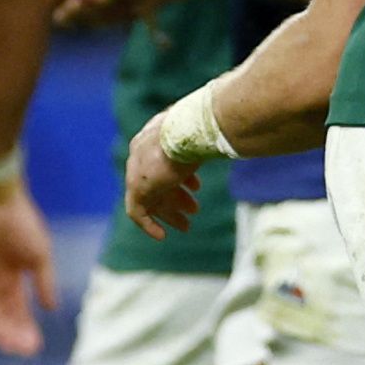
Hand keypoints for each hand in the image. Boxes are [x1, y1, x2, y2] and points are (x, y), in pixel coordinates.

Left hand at [0, 184, 59, 355]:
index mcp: (8, 276)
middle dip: (14, 334)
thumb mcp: (39, 257)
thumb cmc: (20, 222)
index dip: (24, 327)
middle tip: (28, 349)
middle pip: (0, 316)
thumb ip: (44, 283)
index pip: (15, 309)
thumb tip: (52, 309)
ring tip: (14, 344)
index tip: (36, 345)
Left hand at [121, 115, 204, 239]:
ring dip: (169, 212)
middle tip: (193, 211)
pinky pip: (137, 211)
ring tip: (186, 225)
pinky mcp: (137, 187)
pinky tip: (162, 236)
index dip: (181, 177)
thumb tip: (228, 141)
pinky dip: (148, 225)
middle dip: (176, 199)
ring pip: (150, 198)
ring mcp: (137, 170)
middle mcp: (141, 152)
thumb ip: (205, 142)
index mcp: (154, 136)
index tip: (195, 189)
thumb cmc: (203, 128)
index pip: (163, 162)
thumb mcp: (204, 133)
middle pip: (157, 181)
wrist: (189, 130)